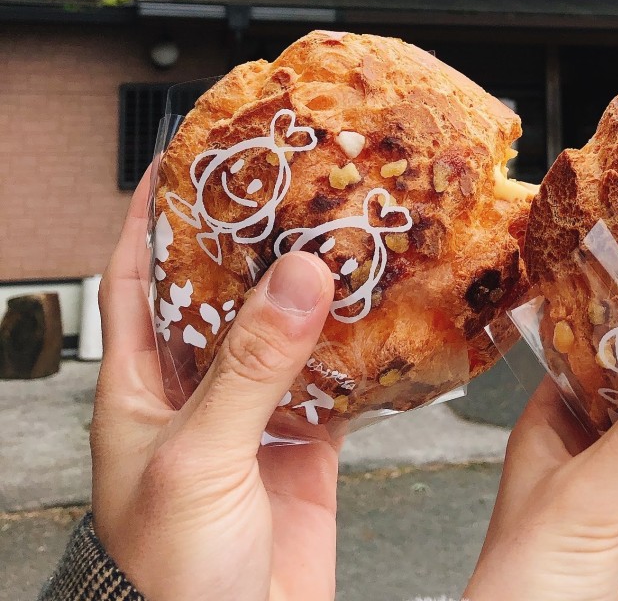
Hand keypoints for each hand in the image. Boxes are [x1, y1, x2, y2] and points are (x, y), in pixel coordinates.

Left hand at [89, 175, 338, 600]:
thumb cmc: (166, 579)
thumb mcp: (198, 458)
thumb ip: (249, 367)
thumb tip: (300, 277)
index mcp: (142, 383)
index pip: (137, 274)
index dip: (155, 212)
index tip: (188, 155)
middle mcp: (198, 388)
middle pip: (223, 288)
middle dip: (254, 234)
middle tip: (294, 179)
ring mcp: (256, 411)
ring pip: (286, 325)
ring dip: (315, 281)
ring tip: (346, 226)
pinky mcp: (306, 439)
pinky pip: (336, 374)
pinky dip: (362, 341)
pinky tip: (385, 309)